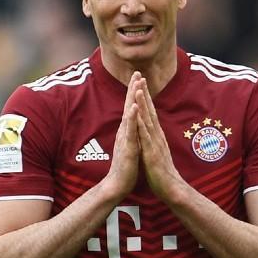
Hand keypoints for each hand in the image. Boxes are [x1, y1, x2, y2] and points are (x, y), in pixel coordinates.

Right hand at [104, 71, 142, 197]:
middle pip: (129, 105)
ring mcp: (125, 137)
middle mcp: (125, 130)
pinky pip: (130, 129)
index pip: (131, 107)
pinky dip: (132, 117)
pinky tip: (134, 106)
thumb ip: (131, 134)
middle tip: (137, 72)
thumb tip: (134, 125)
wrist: (117, 184)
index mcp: (128, 130)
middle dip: (133, 88)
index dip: (135, 93)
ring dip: (132, 98)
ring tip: (136, 83)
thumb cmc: (125, 167)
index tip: (139, 78)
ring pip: (129, 114)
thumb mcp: (130, 146)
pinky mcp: (128, 146)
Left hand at [135, 79, 184, 200]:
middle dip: (145, 93)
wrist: (171, 189)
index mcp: (156, 136)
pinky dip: (141, 123)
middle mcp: (157, 136)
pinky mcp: (152, 152)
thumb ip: (153, 141)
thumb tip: (149, 133)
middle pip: (150, 111)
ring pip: (148, 120)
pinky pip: (146, 136)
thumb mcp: (156, 152)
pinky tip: (138, 114)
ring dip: (143, 104)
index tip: (140, 83)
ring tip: (139, 88)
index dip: (145, 98)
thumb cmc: (162, 172)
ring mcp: (155, 143)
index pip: (150, 113)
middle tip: (140, 77)